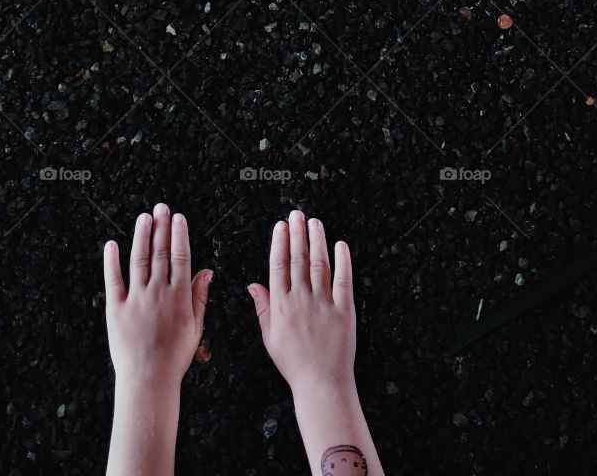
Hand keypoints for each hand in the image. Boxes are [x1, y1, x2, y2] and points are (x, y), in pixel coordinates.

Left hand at [104, 203, 211, 388]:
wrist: (148, 380)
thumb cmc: (175, 357)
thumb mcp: (195, 327)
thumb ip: (199, 297)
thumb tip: (207, 271)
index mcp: (178, 296)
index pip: (181, 256)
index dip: (179, 235)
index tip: (178, 218)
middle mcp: (157, 292)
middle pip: (160, 252)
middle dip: (161, 227)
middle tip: (161, 207)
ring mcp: (136, 299)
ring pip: (139, 260)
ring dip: (141, 236)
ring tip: (143, 217)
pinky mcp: (116, 309)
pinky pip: (113, 280)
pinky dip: (112, 261)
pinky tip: (112, 245)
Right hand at [247, 209, 355, 395]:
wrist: (321, 383)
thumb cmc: (294, 363)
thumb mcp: (269, 336)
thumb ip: (262, 307)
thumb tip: (252, 284)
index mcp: (281, 305)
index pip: (278, 265)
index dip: (279, 242)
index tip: (281, 225)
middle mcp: (301, 299)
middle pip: (298, 259)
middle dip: (297, 233)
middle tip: (297, 214)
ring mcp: (323, 303)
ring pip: (319, 263)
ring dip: (317, 240)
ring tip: (314, 222)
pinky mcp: (343, 309)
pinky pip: (343, 280)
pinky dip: (343, 261)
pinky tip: (340, 245)